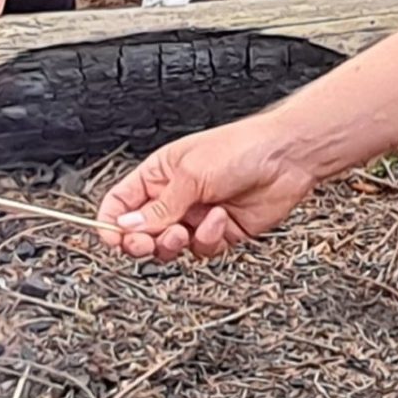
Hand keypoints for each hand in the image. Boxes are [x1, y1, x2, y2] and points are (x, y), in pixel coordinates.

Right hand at [100, 115, 321, 259]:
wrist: (286, 157)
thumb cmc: (239, 148)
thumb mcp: (191, 175)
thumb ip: (159, 207)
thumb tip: (127, 227)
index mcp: (159, 174)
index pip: (122, 202)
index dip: (112, 222)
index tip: (111, 239)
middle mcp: (175, 197)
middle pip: (142, 232)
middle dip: (140, 241)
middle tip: (145, 243)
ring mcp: (197, 216)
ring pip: (170, 247)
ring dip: (174, 243)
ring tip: (183, 230)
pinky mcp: (220, 233)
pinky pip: (202, 249)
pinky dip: (207, 239)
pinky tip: (220, 218)